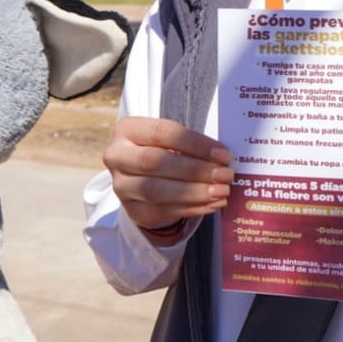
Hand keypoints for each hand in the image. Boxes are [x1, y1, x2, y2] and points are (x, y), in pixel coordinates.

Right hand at [103, 116, 233, 233]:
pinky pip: (164, 211)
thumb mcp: (170, 140)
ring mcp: (122, 186)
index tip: (223, 154)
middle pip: (156, 162)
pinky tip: (213, 204)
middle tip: (225, 175)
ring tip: (221, 191)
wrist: (140, 178)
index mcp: (128, 130)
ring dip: (195, 192)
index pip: (163, 133)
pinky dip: (193, 208)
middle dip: (196, 169)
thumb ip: (191, 145)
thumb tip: (223, 160)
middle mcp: (117, 156)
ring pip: (157, 190)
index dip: (196, 144)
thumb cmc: (162, 150)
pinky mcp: (133, 210)